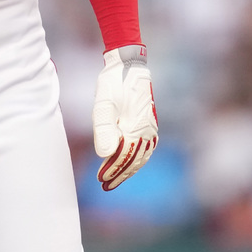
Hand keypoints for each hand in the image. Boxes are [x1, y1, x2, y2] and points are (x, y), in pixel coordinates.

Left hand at [93, 45, 156, 190]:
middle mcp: (147, 131)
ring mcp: (150, 128)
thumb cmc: (113, 84)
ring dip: (128, 170)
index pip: (124, 157)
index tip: (101, 180)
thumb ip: (104, 130)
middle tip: (105, 185)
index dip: (113, 170)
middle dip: (119, 174)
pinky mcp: (149, 125)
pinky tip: (129, 165)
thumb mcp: (103, 104)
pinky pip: (146, 148)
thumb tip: (106, 155)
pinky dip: (137, 159)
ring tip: (114, 180)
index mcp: (136, 127)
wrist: (129, 65)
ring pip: (141, 156)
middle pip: (134, 160)